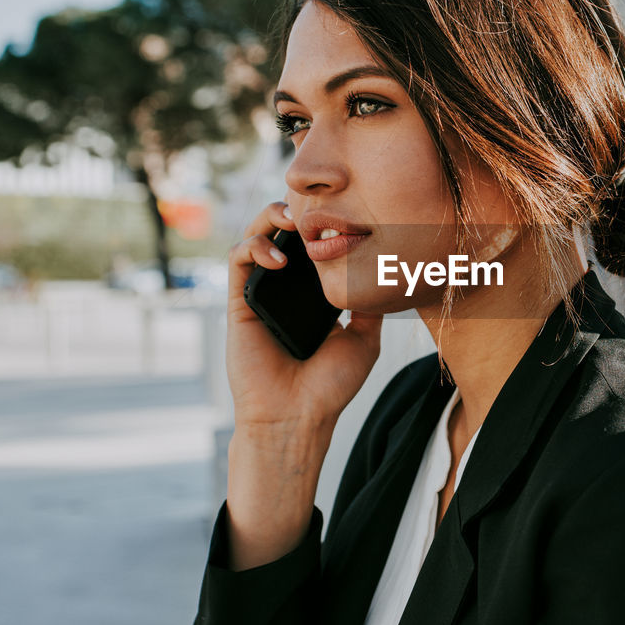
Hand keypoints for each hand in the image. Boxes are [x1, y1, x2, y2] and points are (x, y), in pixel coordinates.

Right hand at [225, 200, 382, 441]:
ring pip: (254, 237)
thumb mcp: (364, 339)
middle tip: (312, 207)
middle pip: (281, 233)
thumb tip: (388, 276)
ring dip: (269, 218)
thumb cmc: (330, 386)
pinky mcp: (238, 303)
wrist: (298, 417)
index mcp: (311, 295)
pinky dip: (254, 247)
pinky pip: (236, 261)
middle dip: (293, 210)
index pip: (311, 245)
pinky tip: (278, 260)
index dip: (320, 224)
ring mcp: (260, 294)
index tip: (341, 213)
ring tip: (292, 220)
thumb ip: (371, 307)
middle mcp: (284, 290)